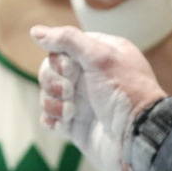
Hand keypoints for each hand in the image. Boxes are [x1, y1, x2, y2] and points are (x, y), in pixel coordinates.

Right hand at [31, 25, 168, 170]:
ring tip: (70, 113)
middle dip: (53, 82)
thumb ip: (68, 40)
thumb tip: (35, 31)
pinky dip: (52, 120)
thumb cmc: (125, 94)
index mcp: (100, 56)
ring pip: (47, 94)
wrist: (136, 139)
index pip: (63, 47)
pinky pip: (49, 118)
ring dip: (53, 102)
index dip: (59, 58)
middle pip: (50, 70)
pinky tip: (64, 124)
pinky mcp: (76, 126)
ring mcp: (82, 102)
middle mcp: (90, 77)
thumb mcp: (100, 58)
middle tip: (68, 92)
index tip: (69, 69)